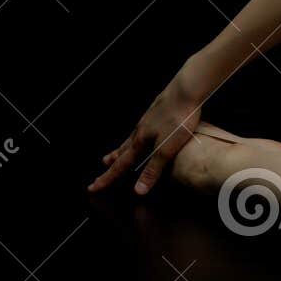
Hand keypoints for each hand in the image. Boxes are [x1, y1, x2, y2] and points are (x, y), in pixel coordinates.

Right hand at [87, 63, 207, 195]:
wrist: (187, 90)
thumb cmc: (178, 118)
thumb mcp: (167, 148)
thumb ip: (153, 169)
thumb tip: (138, 191)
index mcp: (140, 141)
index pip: (120, 165)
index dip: (107, 178)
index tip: (93, 187)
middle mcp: (140, 130)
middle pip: (123, 149)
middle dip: (113, 161)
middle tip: (103, 168)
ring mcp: (148, 119)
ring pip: (131, 137)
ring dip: (123, 147)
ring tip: (116, 152)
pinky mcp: (158, 110)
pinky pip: (143, 127)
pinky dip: (137, 135)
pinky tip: (143, 131)